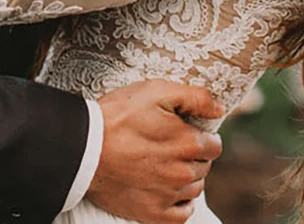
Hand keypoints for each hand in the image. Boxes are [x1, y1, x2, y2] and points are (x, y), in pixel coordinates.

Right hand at [88, 81, 223, 223]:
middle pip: (204, 166)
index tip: (187, 130)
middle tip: (170, 144)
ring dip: (186, 176)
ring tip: (164, 162)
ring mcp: (168, 196)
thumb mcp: (156, 91)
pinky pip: (181, 214)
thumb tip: (219, 109)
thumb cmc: (118, 116)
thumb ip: (194, 97)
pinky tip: (167, 188)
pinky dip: (179, 203)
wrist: (84, 149)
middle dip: (193, 154)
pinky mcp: (152, 214)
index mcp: (187, 143)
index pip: (214, 145)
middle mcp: (182, 173)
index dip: (202, 135)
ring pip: (194, 188)